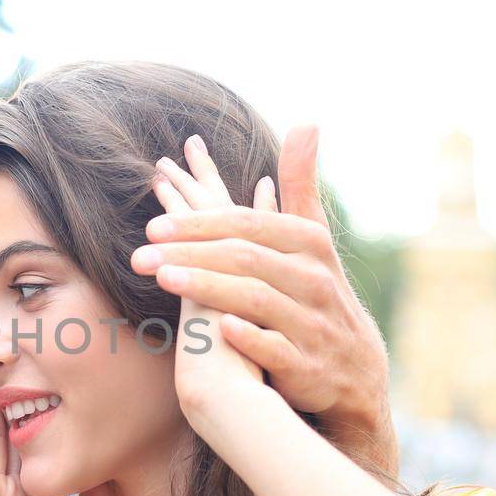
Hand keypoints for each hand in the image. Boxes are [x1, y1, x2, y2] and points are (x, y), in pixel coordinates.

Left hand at [133, 127, 397, 468]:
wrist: (354, 373)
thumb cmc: (318, 296)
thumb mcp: (314, 241)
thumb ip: (302, 186)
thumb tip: (306, 122)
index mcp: (310, 246)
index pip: (248, 226)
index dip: (199, 224)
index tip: (153, 226)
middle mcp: (314, 281)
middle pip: (245, 258)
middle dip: (189, 254)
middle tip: (140, 256)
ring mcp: (313, 325)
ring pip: (257, 299)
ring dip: (207, 288)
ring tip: (163, 281)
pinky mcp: (308, 366)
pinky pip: (278, 350)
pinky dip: (250, 338)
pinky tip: (220, 329)